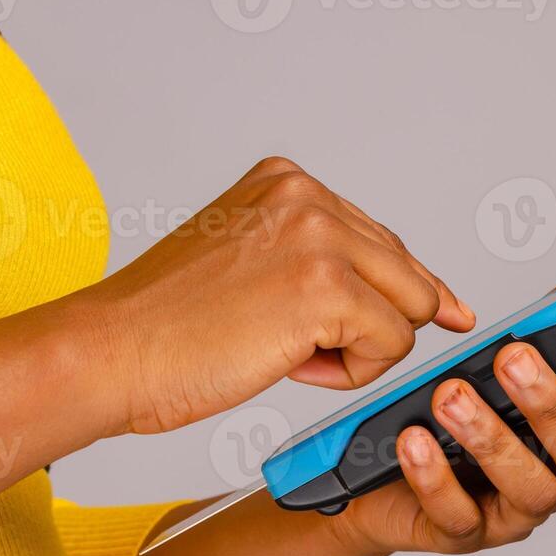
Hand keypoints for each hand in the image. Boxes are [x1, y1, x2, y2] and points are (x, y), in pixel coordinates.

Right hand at [75, 156, 474, 435]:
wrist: (112, 352)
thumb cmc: (169, 326)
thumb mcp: (253, 264)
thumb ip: (329, 264)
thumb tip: (430, 298)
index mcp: (287, 183)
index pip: (383, 241)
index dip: (399, 293)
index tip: (443, 313)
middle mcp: (307, 196)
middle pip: (408, 274)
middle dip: (374, 326)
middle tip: (305, 348)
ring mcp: (318, 237)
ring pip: (410, 310)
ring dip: (362, 351)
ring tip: (288, 352)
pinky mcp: (326, 287)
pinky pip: (392, 345)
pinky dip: (353, 373)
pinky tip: (293, 366)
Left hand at [334, 343, 555, 555]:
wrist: (378, 482)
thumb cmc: (448, 419)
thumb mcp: (496, 369)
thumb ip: (545, 332)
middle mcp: (554, 479)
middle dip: (550, 404)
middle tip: (514, 361)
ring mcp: (514, 513)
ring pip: (526, 486)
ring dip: (491, 437)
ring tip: (452, 397)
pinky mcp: (463, 535)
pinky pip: (459, 515)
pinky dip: (437, 476)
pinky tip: (416, 440)